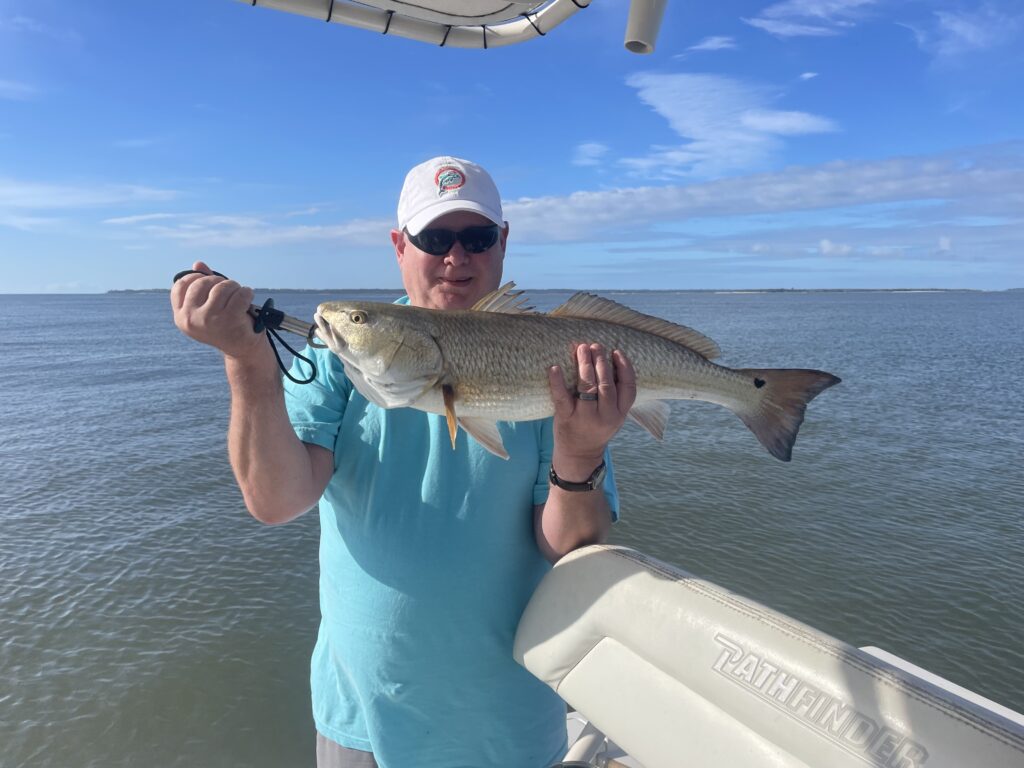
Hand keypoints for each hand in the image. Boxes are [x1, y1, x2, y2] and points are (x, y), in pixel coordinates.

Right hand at [170, 260, 268, 362]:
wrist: (243, 350)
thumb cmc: (226, 325)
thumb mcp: (209, 307)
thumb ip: (202, 286)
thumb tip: (198, 264)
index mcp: (181, 316)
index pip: (180, 285)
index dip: (195, 277)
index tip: (209, 281)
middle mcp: (191, 319)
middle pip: (202, 282)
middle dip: (219, 281)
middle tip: (230, 288)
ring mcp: (209, 320)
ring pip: (222, 287)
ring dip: (234, 287)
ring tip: (240, 294)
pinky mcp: (229, 320)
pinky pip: (240, 294)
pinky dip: (247, 293)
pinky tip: (248, 297)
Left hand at [547, 343, 636, 476]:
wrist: (579, 455)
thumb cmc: (596, 429)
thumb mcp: (613, 416)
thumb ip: (614, 395)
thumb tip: (608, 360)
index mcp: (620, 413)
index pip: (628, 387)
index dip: (624, 367)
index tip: (616, 352)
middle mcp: (605, 416)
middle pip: (607, 384)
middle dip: (601, 361)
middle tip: (595, 345)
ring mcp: (585, 417)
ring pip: (587, 387)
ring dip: (584, 365)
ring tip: (581, 348)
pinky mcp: (566, 418)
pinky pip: (562, 397)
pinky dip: (557, 381)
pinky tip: (554, 368)